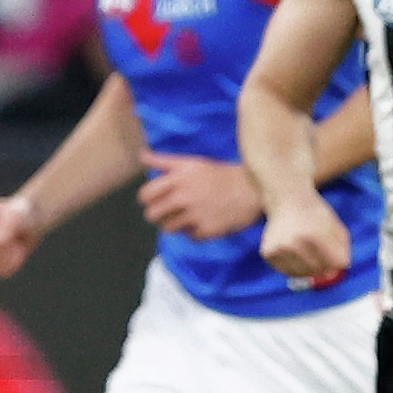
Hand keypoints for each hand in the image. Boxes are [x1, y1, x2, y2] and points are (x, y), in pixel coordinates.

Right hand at [0, 193, 39, 278]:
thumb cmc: (22, 214)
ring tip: (19, 249)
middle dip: (0, 255)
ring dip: (6, 262)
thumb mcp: (17, 215)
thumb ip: (6, 226)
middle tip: (18, 247)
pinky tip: (18, 256)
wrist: (30, 223)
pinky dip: (9, 268)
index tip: (12, 240)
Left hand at [137, 154, 265, 239]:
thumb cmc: (217, 175)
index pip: (145, 195)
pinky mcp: (208, 230)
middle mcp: (185, 196)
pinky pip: (189, 236)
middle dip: (156, 215)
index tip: (153, 199)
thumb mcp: (191, 163)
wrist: (251, 189)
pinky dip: (194, 232)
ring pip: (167, 228)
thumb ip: (164, 162)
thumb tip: (141, 156)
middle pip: (152, 215)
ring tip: (184, 217)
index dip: (146, 199)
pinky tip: (203, 221)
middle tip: (166, 212)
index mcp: (178, 178)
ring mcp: (196, 214)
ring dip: (173, 225)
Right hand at [257, 193, 351, 288]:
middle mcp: (295, 243)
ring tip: (307, 251)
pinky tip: (294, 252)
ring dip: (309, 267)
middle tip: (321, 252)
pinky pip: (287, 271)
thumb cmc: (315, 215)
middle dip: (325, 265)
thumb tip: (333, 274)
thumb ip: (342, 251)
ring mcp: (280, 249)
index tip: (335, 252)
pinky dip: (294, 266)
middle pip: (320, 270)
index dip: (339, 260)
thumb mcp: (335, 227)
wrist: (287, 199)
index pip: (336, 263)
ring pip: (303, 273)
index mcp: (315, 234)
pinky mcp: (268, 253)